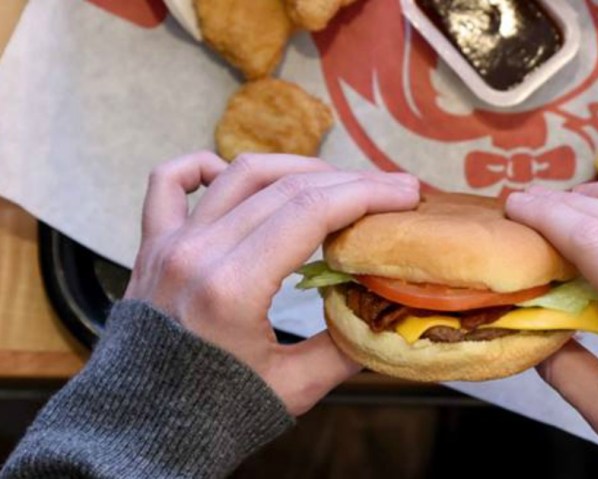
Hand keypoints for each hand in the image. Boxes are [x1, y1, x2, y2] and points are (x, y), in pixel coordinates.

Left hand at [124, 151, 420, 414]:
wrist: (140, 432)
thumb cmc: (216, 415)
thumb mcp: (294, 388)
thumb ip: (347, 345)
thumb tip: (390, 308)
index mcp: (232, 288)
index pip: (311, 211)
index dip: (367, 193)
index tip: (405, 193)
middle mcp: (198, 253)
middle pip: (287, 187)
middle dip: (349, 181)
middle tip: (390, 188)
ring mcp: (170, 244)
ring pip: (241, 174)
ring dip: (296, 167)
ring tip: (336, 181)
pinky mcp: (152, 247)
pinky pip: (169, 183)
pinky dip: (205, 167)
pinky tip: (235, 174)